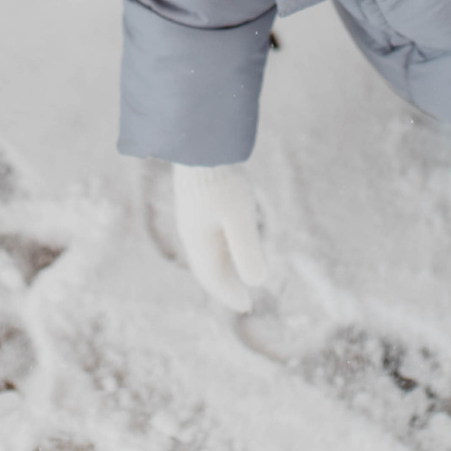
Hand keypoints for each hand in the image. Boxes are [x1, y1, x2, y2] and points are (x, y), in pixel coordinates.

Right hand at [172, 162, 269, 311]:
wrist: (198, 144)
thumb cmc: (221, 181)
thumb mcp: (239, 217)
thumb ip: (246, 250)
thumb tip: (258, 283)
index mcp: (199, 241)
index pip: (214, 277)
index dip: (230, 294)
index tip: (247, 306)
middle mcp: (192, 233)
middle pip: (208, 268)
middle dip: (225, 286)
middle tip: (243, 299)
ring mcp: (192, 218)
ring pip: (206, 253)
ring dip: (221, 268)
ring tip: (237, 276)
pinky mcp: (195, 204)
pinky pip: (207, 237)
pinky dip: (219, 250)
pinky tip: (228, 243)